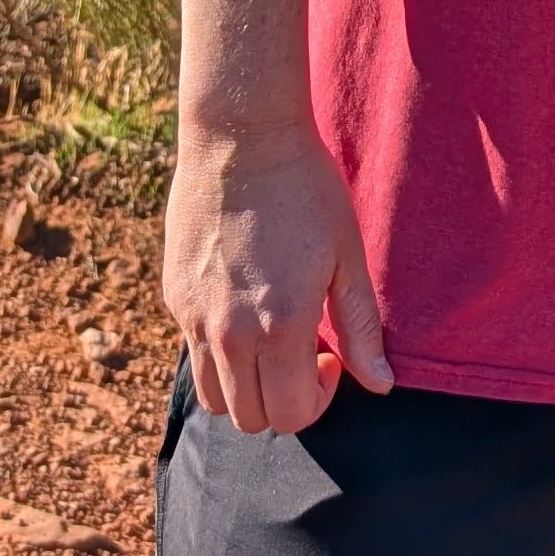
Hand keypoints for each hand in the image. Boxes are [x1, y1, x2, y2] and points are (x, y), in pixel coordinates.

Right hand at [162, 116, 391, 431]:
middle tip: (302, 353)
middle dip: (282, 401)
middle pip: (249, 418)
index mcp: (280, 325)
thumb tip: (379, 384)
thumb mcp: (347, 254)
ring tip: (271, 340)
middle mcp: (231, 333)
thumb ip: (360, 326)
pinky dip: (218, 355)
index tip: (328, 358)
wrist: (243, 137)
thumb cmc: (307, 189)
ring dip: (245, 387)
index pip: (289, 415)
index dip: (316, 401)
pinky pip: (193, 354)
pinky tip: (243, 308)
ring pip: (214, 399)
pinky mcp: (175, 297)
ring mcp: (195, 317)